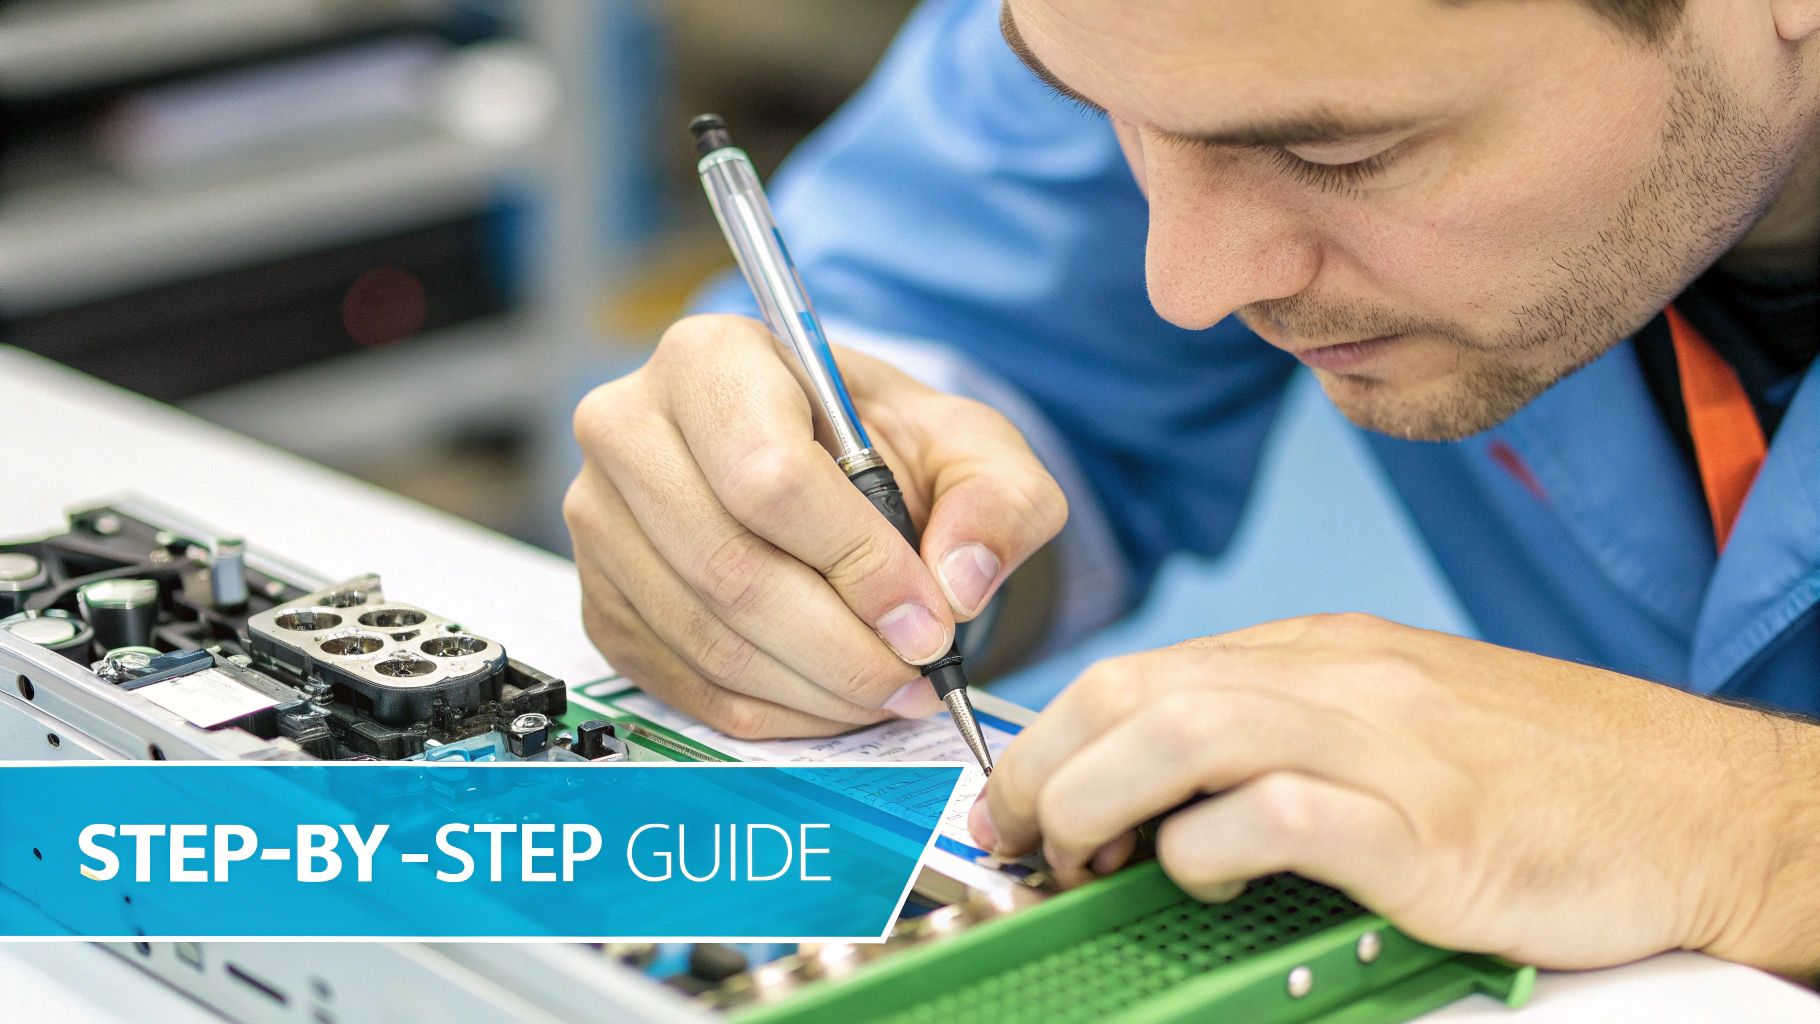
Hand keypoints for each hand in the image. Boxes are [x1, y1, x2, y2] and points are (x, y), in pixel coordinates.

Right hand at [565, 314, 1064, 737]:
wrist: (823, 469)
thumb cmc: (887, 446)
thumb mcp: (971, 447)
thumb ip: (997, 501)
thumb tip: (955, 584)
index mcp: (711, 358)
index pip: (769, 476)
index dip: (858, 564)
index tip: (929, 620)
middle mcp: (628, 429)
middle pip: (731, 569)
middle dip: (844, 646)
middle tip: (919, 674)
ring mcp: (600, 522)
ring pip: (709, 638)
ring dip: (817, 689)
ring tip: (892, 690)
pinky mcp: (602, 603)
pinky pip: (687, 684)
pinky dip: (776, 712)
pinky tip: (836, 699)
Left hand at [972, 613, 1816, 973]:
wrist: (1696, 802)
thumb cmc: (1545, 774)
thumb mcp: (1398, 718)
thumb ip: (1286, 734)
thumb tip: (1160, 791)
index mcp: (1324, 651)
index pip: (1146, 670)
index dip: (1054, 735)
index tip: (1016, 800)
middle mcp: (1341, 680)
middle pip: (1140, 689)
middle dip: (1044, 764)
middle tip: (1015, 837)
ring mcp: (1384, 746)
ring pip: (1186, 732)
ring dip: (1098, 798)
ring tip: (1077, 859)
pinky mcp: (1427, 827)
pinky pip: (1281, 813)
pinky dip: (1208, 846)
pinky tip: (1196, 877)